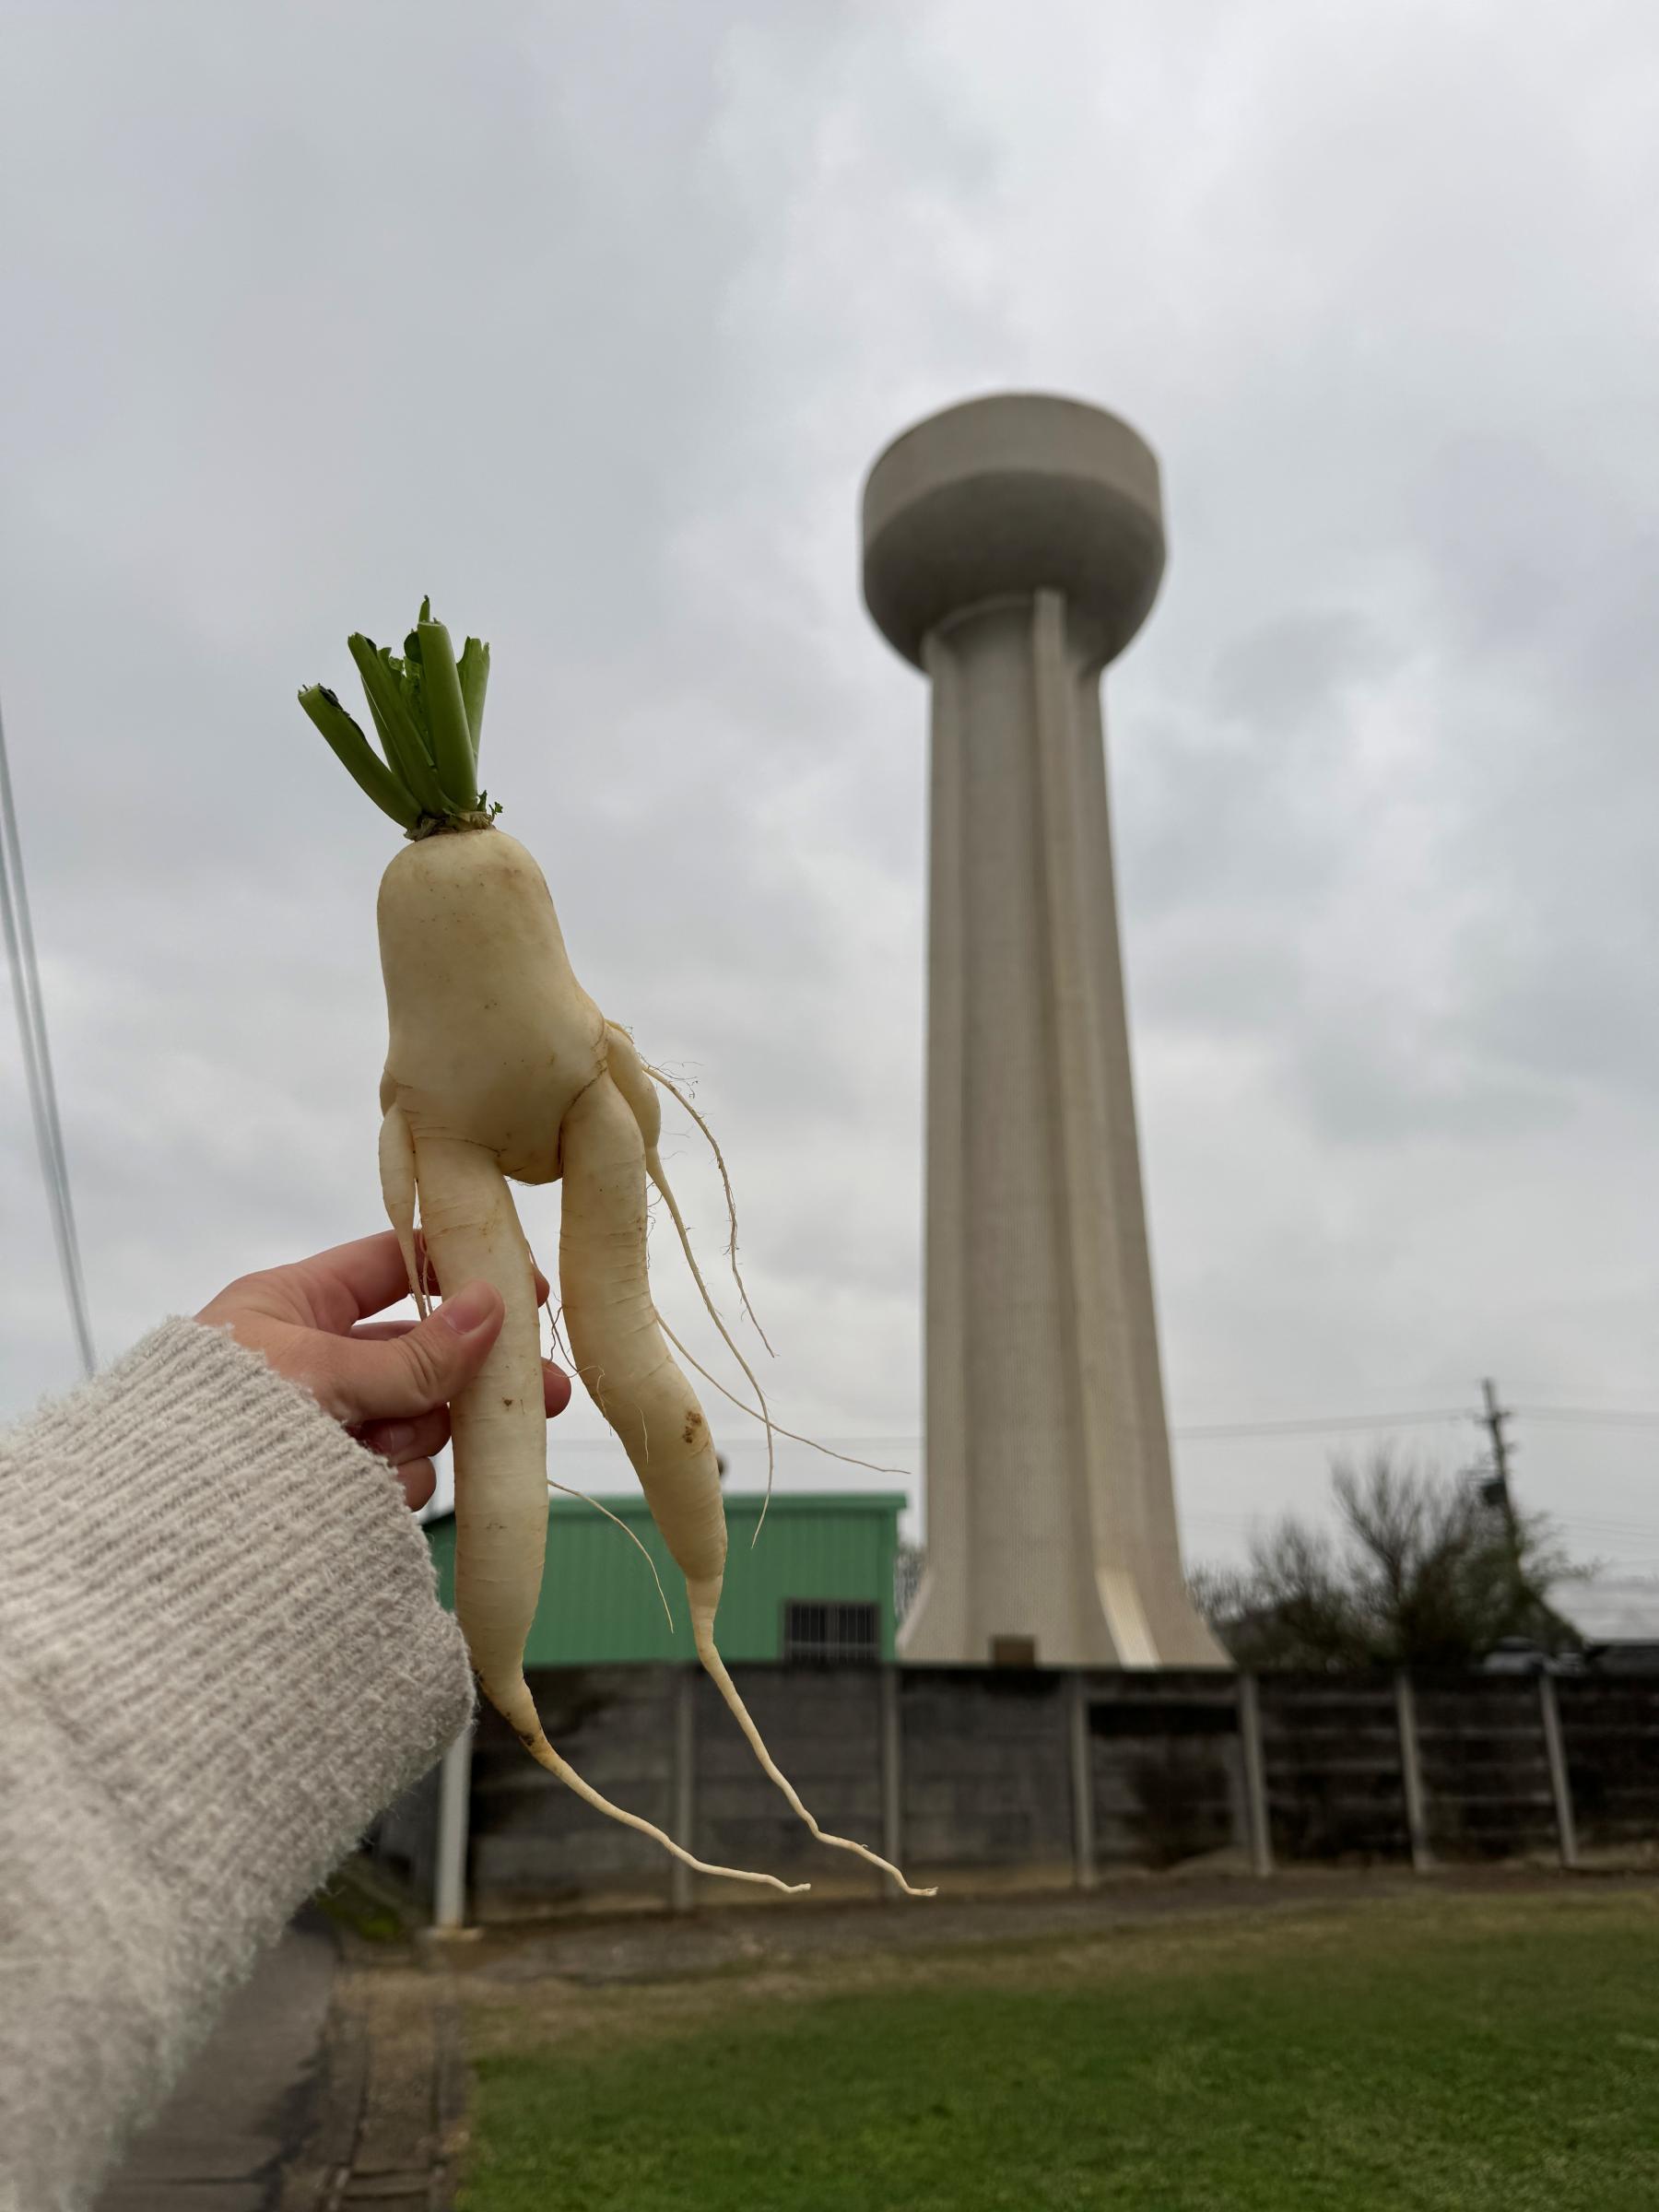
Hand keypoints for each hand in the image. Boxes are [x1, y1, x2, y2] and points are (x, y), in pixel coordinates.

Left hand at [195, 1231, 571, 1508]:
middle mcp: (311, 1362)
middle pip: (418, 1353)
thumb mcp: (319, 1373)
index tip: (525, 1288)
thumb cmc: (215, 1426)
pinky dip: (393, 1483)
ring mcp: (323, 1428)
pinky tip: (368, 1494)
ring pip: (414, 1419)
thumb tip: (492, 1307)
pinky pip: (394, 1475)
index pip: (389, 1264)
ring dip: (420, 1433)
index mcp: (291, 1306)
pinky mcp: (329, 1486)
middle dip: (474, 1375)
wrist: (158, 1533)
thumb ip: (412, 1354)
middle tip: (545, 1393)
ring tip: (386, 1452)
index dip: (458, 1270)